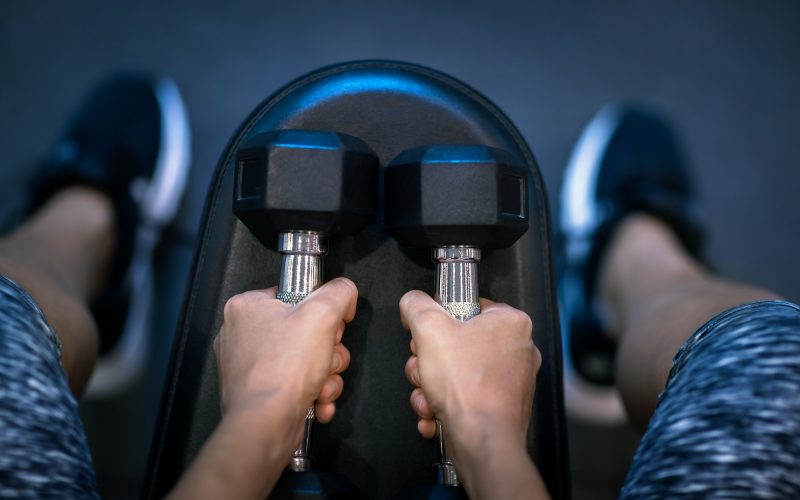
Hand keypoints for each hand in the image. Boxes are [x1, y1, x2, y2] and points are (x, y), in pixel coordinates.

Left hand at [214, 278, 356, 426]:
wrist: (266, 424)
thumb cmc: (283, 370)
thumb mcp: (323, 314)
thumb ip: (339, 293)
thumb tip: (345, 292)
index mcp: (247, 307)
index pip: (294, 295)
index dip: (321, 311)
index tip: (330, 326)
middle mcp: (242, 335)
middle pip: (305, 331)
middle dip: (328, 351)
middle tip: (327, 357)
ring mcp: (249, 367)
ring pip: (305, 361)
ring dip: (325, 375)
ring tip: (321, 384)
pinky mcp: (258, 394)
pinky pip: (295, 385)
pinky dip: (312, 394)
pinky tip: (316, 401)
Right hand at [399, 291, 539, 442]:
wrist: (482, 440)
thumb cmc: (467, 386)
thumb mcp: (429, 329)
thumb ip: (416, 306)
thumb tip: (412, 302)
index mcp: (510, 322)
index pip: (467, 307)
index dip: (439, 319)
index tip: (425, 333)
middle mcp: (517, 349)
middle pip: (457, 343)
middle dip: (429, 360)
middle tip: (423, 367)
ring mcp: (511, 381)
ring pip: (457, 373)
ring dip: (431, 386)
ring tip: (428, 395)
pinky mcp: (501, 407)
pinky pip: (466, 397)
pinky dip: (445, 405)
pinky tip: (434, 413)